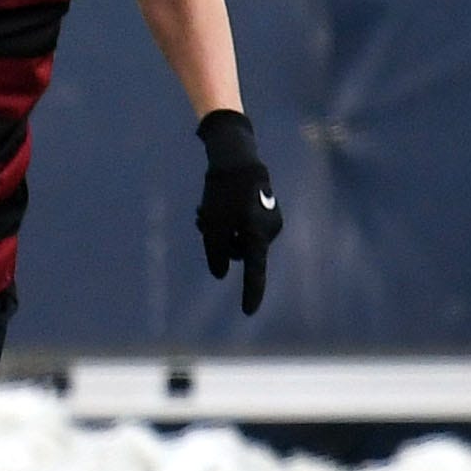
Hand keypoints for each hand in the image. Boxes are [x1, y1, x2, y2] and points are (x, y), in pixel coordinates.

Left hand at [194, 109, 281, 316]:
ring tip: (204, 211)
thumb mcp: (213, 225)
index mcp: (258, 236)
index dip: (250, 292)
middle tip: (202, 221)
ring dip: (218, 231)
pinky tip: (211, 206)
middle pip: (238, 252)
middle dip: (218, 242)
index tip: (248, 312)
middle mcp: (268, 232)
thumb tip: (219, 275)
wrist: (237, 159)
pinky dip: (226, 222)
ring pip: (237, 239)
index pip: (254, 271)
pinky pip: (241, 227)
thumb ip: (215, 253)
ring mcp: (266, 222)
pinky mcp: (261, 213)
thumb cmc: (224, 193)